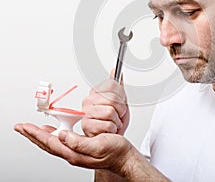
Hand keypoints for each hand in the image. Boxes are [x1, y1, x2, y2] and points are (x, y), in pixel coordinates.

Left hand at [14, 123, 169, 180]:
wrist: (124, 157)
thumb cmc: (114, 151)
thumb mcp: (98, 145)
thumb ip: (78, 142)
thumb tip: (62, 136)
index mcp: (74, 152)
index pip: (50, 142)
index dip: (36, 133)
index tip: (25, 126)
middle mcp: (72, 153)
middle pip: (47, 143)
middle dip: (33, 135)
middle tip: (22, 127)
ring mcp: (75, 151)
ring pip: (52, 143)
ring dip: (41, 135)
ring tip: (33, 129)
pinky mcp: (80, 147)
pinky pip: (61, 141)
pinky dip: (53, 135)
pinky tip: (55, 132)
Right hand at [82, 78, 129, 136]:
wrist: (113, 139)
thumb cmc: (115, 120)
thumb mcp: (120, 100)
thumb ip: (118, 85)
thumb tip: (115, 70)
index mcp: (96, 92)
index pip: (113, 85)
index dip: (121, 96)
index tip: (120, 103)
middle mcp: (89, 101)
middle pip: (113, 99)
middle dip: (120, 110)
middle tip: (117, 115)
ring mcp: (86, 113)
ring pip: (110, 112)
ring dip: (116, 121)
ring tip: (112, 123)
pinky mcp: (86, 126)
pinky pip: (108, 124)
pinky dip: (112, 129)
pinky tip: (108, 130)